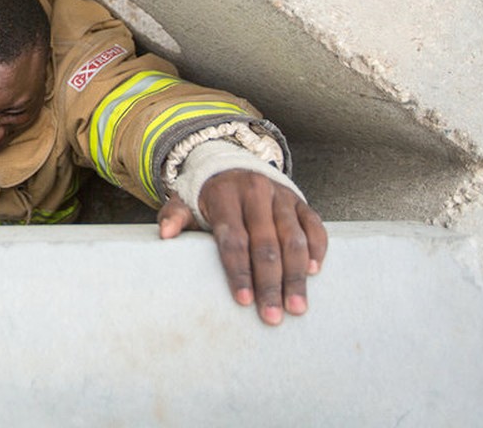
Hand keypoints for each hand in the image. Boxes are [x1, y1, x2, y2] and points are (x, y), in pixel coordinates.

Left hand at [157, 169, 326, 325]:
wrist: (232, 166)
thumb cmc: (207, 197)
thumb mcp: (184, 201)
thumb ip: (174, 216)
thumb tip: (164, 234)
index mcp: (224, 195)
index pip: (234, 239)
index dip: (239, 271)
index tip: (243, 301)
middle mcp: (256, 192)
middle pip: (266, 244)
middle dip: (270, 283)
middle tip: (273, 316)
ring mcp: (281, 196)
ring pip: (293, 239)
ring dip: (296, 275)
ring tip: (296, 307)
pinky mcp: (300, 200)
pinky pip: (314, 226)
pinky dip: (317, 249)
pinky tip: (314, 273)